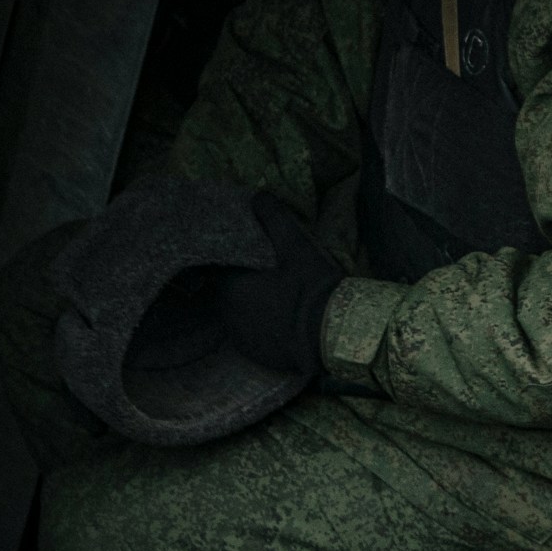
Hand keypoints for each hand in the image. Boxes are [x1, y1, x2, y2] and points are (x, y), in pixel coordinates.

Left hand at [214, 194, 343, 377]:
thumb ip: (274, 219)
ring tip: (272, 296)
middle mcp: (229, 316)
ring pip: (238, 315)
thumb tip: (258, 195)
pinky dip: (261, 327)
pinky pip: (252, 336)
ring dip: (250, 306)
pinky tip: (278, 319)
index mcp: (231, 288)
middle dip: (240, 283)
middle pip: (227, 293)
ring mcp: (243, 339)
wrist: (334, 334)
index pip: (217, 269)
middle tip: (263, 273)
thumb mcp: (296, 247)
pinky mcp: (259, 355)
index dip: (230, 260)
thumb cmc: (311, 288)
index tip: (245, 255)